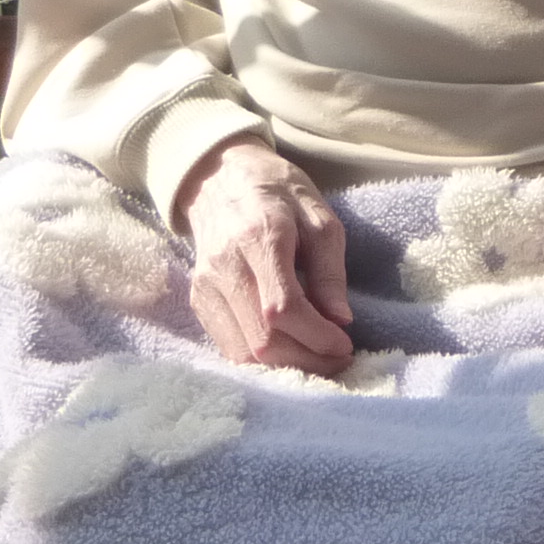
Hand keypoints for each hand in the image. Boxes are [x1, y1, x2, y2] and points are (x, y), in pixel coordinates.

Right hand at [179, 138, 355, 374]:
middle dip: (306, 360)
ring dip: (285, 366)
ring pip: (243, 350)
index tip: (345, 346)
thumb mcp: (319, 217)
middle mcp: (226, 266)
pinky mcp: (198, 299)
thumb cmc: (278, 193)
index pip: (282, 308)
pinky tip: (288, 351)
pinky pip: (228, 345)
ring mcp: (206, 285)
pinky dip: (261, 359)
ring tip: (317, 359)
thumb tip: (341, 320)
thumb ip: (329, 270)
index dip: (316, 336)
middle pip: (261, 338)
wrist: (220, 177)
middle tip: (337, 360)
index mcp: (260, 237)